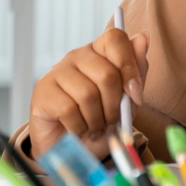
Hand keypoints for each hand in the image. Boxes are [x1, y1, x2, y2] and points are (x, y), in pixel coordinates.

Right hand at [30, 25, 150, 155]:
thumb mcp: (126, 101)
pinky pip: (69, 109)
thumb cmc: (100, 121)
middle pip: (107, 74)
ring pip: (88, 94)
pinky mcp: (43, 90)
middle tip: (111, 122)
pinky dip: (79, 127)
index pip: (115, 39)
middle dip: (114, 107)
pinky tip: (78, 129)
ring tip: (95, 128)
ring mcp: (57, 71)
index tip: (136, 95)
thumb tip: (143, 37)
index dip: (129, 67)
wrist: (70, 148)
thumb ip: (137, 72)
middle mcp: (77, 56)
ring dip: (97, 121)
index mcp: (99, 52)